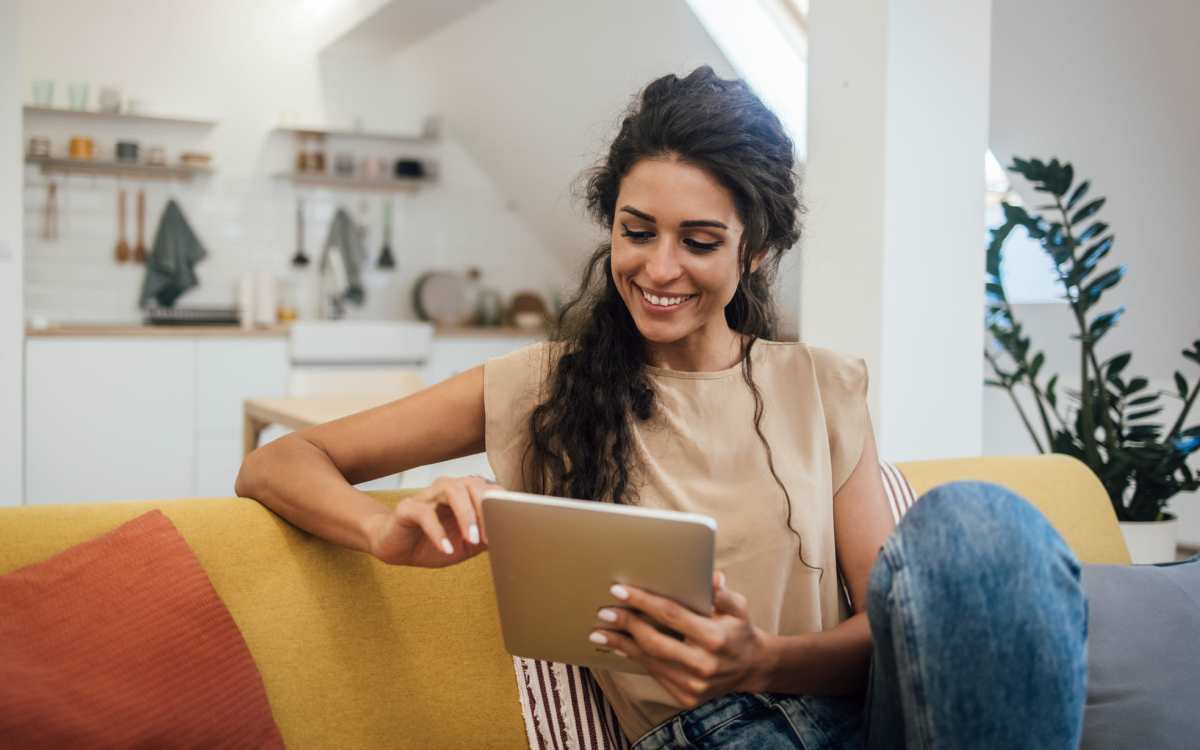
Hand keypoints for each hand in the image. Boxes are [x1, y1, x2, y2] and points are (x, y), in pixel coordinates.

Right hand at [364, 475, 498, 567]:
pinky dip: (438, 532)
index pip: (490, 489)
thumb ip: (486, 539)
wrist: (396, 547)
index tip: (509, 530)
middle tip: (490, 537)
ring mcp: (427, 496)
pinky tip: (446, 548)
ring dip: (466, 515)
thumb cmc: (432, 542)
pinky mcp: (407, 508)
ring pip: (451, 490)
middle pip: (473, 484)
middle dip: (485, 509)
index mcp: (465, 494)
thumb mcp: (466, 546)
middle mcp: (448, 489)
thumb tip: (511, 539)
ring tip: (472, 540)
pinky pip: (424, 513)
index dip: (501, 507)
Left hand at [589, 571, 771, 708]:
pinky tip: (620, 647)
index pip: (671, 615)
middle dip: (626, 625)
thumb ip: (722, 592)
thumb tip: (711, 577)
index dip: (643, 601)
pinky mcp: (686, 697)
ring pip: (650, 661)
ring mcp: (694, 685)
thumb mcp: (738, 607)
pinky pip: (655, 674)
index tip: (619, 590)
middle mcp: (703, 665)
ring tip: (600, 632)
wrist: (752, 668)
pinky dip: (636, 659)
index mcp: (714, 637)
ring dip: (622, 645)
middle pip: (654, 641)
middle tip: (604, 611)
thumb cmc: (739, 630)